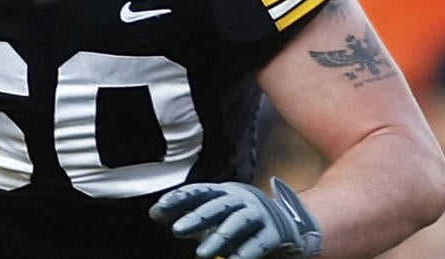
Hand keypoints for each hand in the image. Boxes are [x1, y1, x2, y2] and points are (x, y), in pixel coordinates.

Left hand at [149, 177, 322, 258]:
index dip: (179, 199)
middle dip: (196, 217)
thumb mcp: (214, 216)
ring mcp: (260, 214)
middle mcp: (242, 199)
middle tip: (176, 230)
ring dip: (219, 238)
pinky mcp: (276, 232)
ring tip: (200, 253)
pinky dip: (246, 252)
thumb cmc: (242, 222)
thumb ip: (186, 214)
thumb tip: (154, 213)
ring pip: (237, 222)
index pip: (199, 191)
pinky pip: (260, 242)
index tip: (159, 210)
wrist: (290, 227)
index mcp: (224, 192)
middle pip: (217, 205)